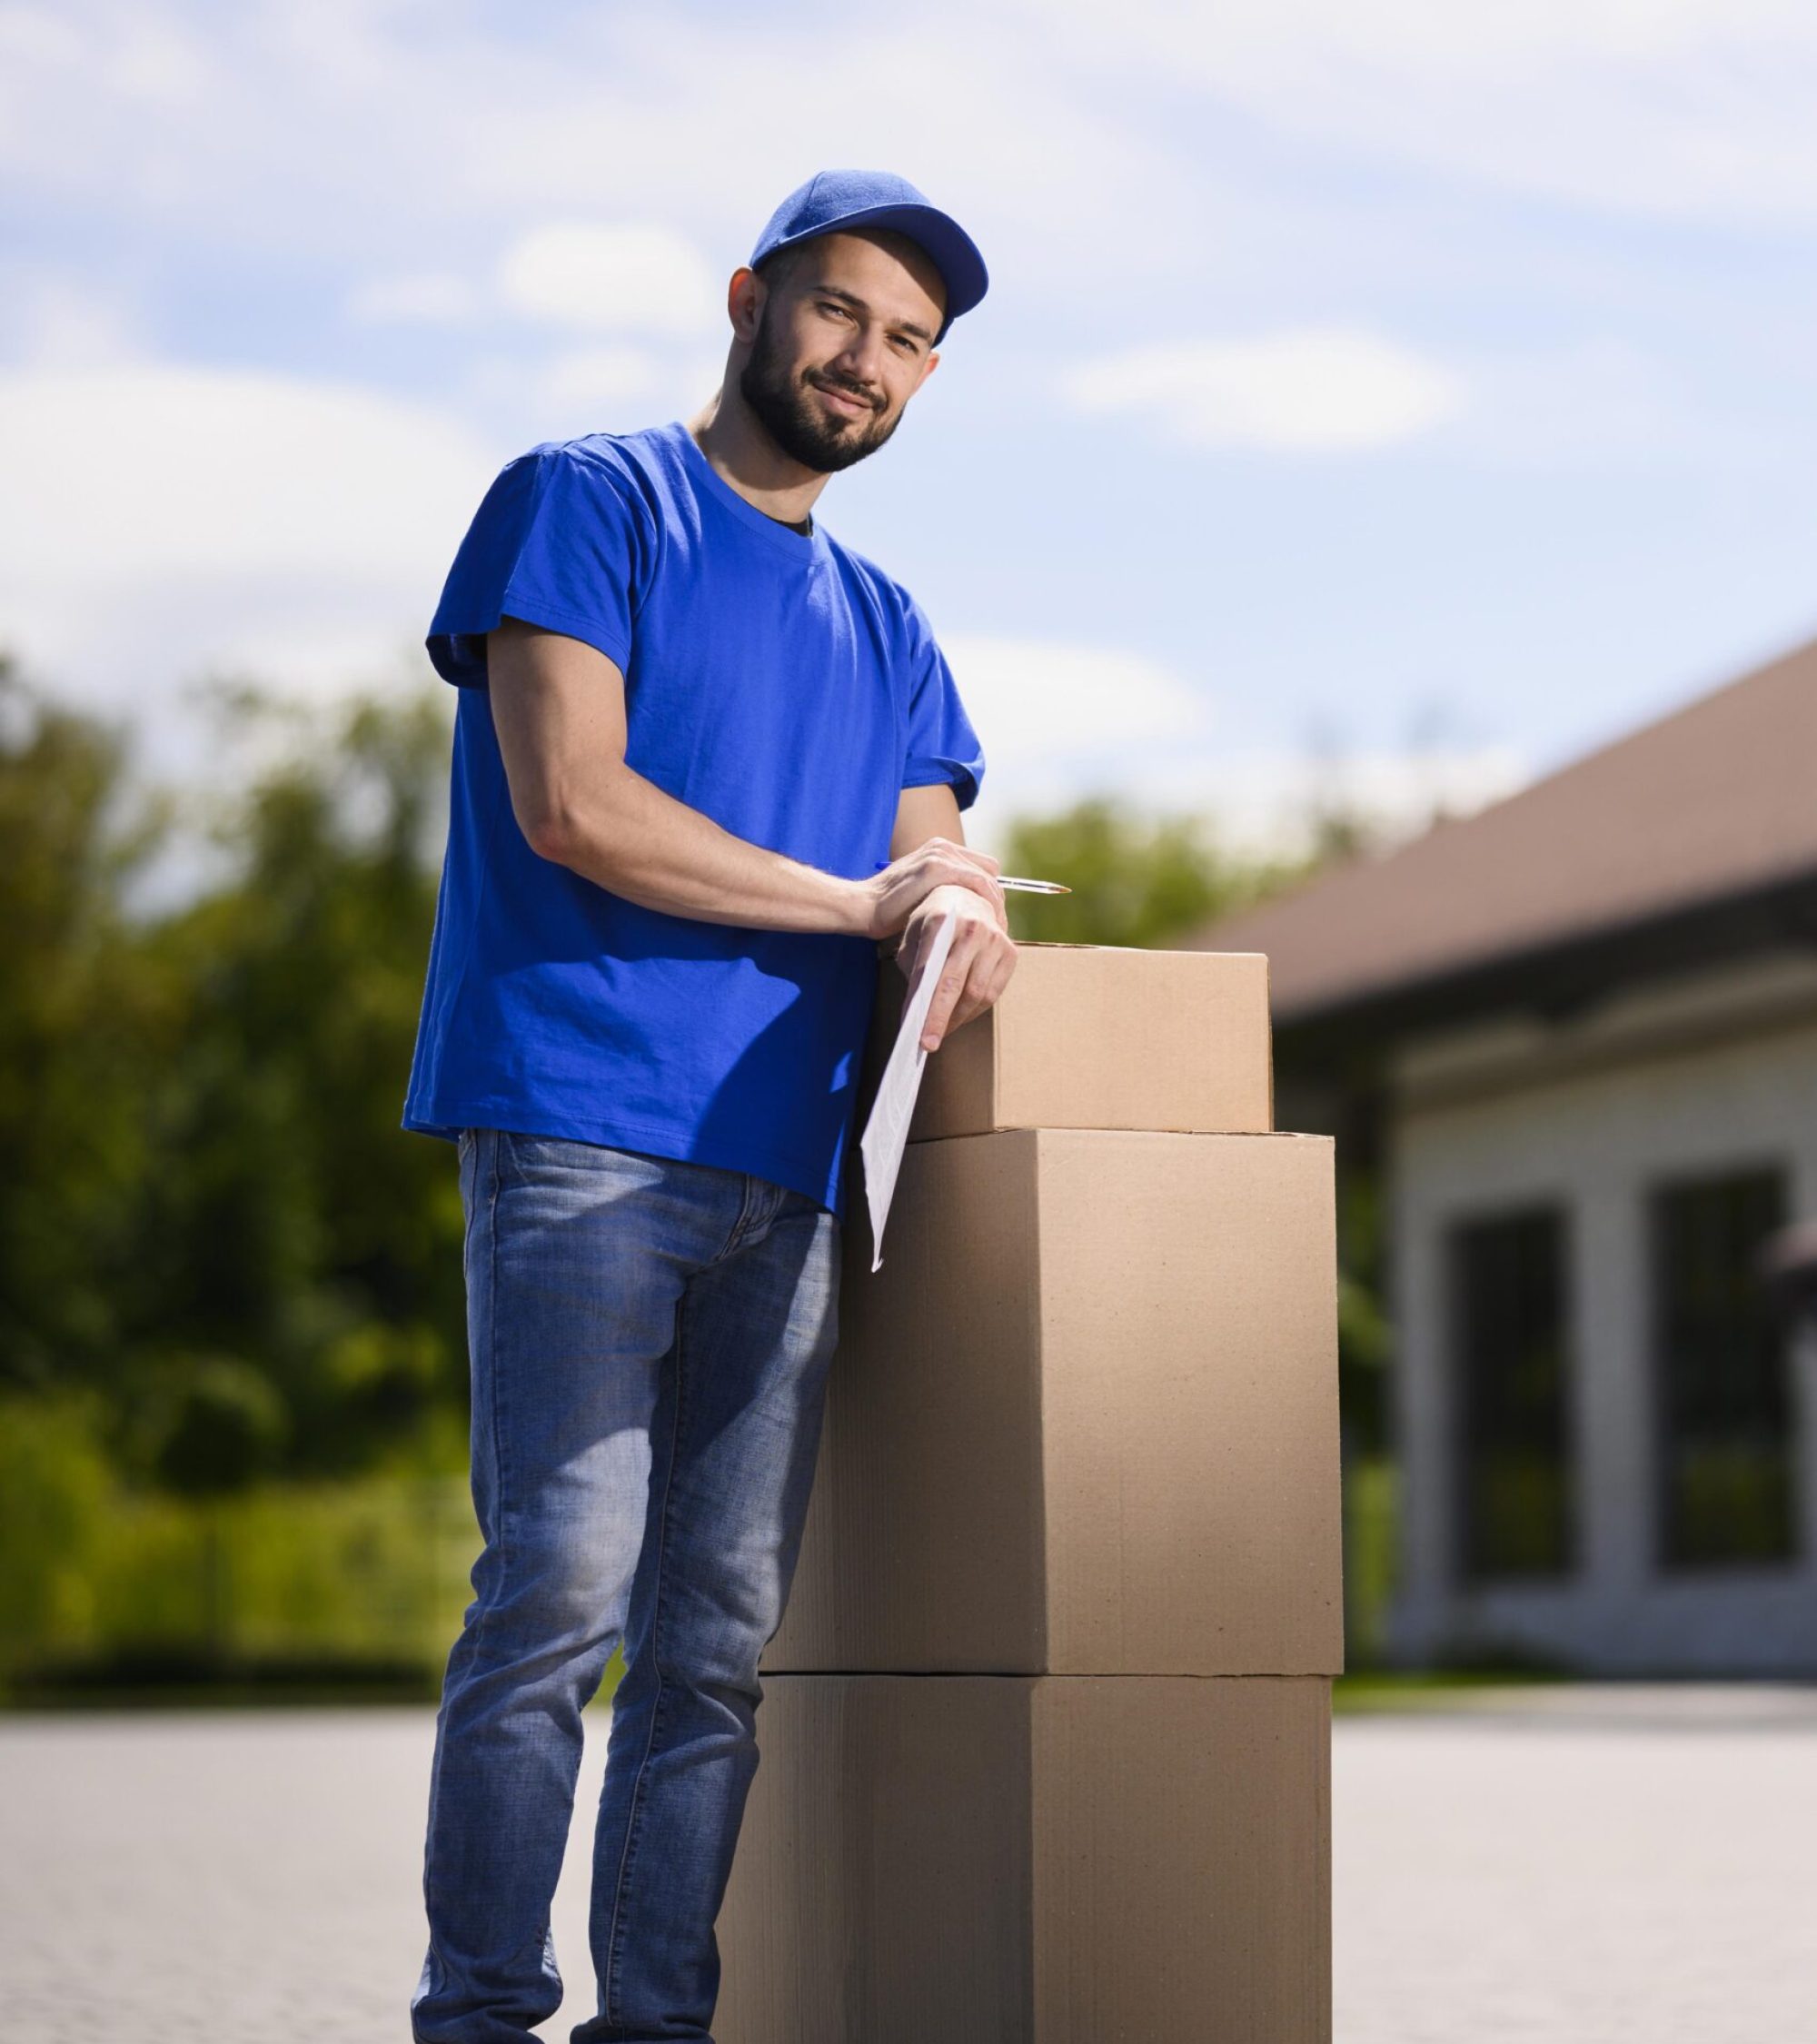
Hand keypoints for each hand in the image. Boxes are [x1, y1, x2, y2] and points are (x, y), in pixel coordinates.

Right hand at [864, 836, 1002, 940]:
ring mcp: (939, 855)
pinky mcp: (936, 867)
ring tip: (994, 928)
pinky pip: (977, 883)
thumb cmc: (890, 907)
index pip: (983, 867)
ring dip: (995, 903)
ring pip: (987, 878)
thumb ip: (946, 890)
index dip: (991, 892)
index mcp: (940, 849)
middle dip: (997, 899)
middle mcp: (942, 847)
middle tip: (997, 926)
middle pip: (990, 871)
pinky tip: (984, 922)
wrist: (863, 907)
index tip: (993, 917)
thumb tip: (973, 905)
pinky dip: (986, 902)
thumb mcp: (923, 892)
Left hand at [895, 883, 1017, 1050]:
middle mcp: (972, 928)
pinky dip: (975, 1009)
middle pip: (957, 987)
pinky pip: (993, 992)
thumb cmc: (932, 921)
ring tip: (941, 1027)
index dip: (926, 1008)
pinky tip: (960, 1013)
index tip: (919, 1036)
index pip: (931, 972)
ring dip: (958, 1017)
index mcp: (942, 921)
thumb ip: (913, 969)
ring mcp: (995, 939)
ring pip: (978, 994)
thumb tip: (916, 1012)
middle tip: (929, 1044)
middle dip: (941, 1020)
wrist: (966, 894)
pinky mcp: (1011, 951)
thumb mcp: (913, 937)